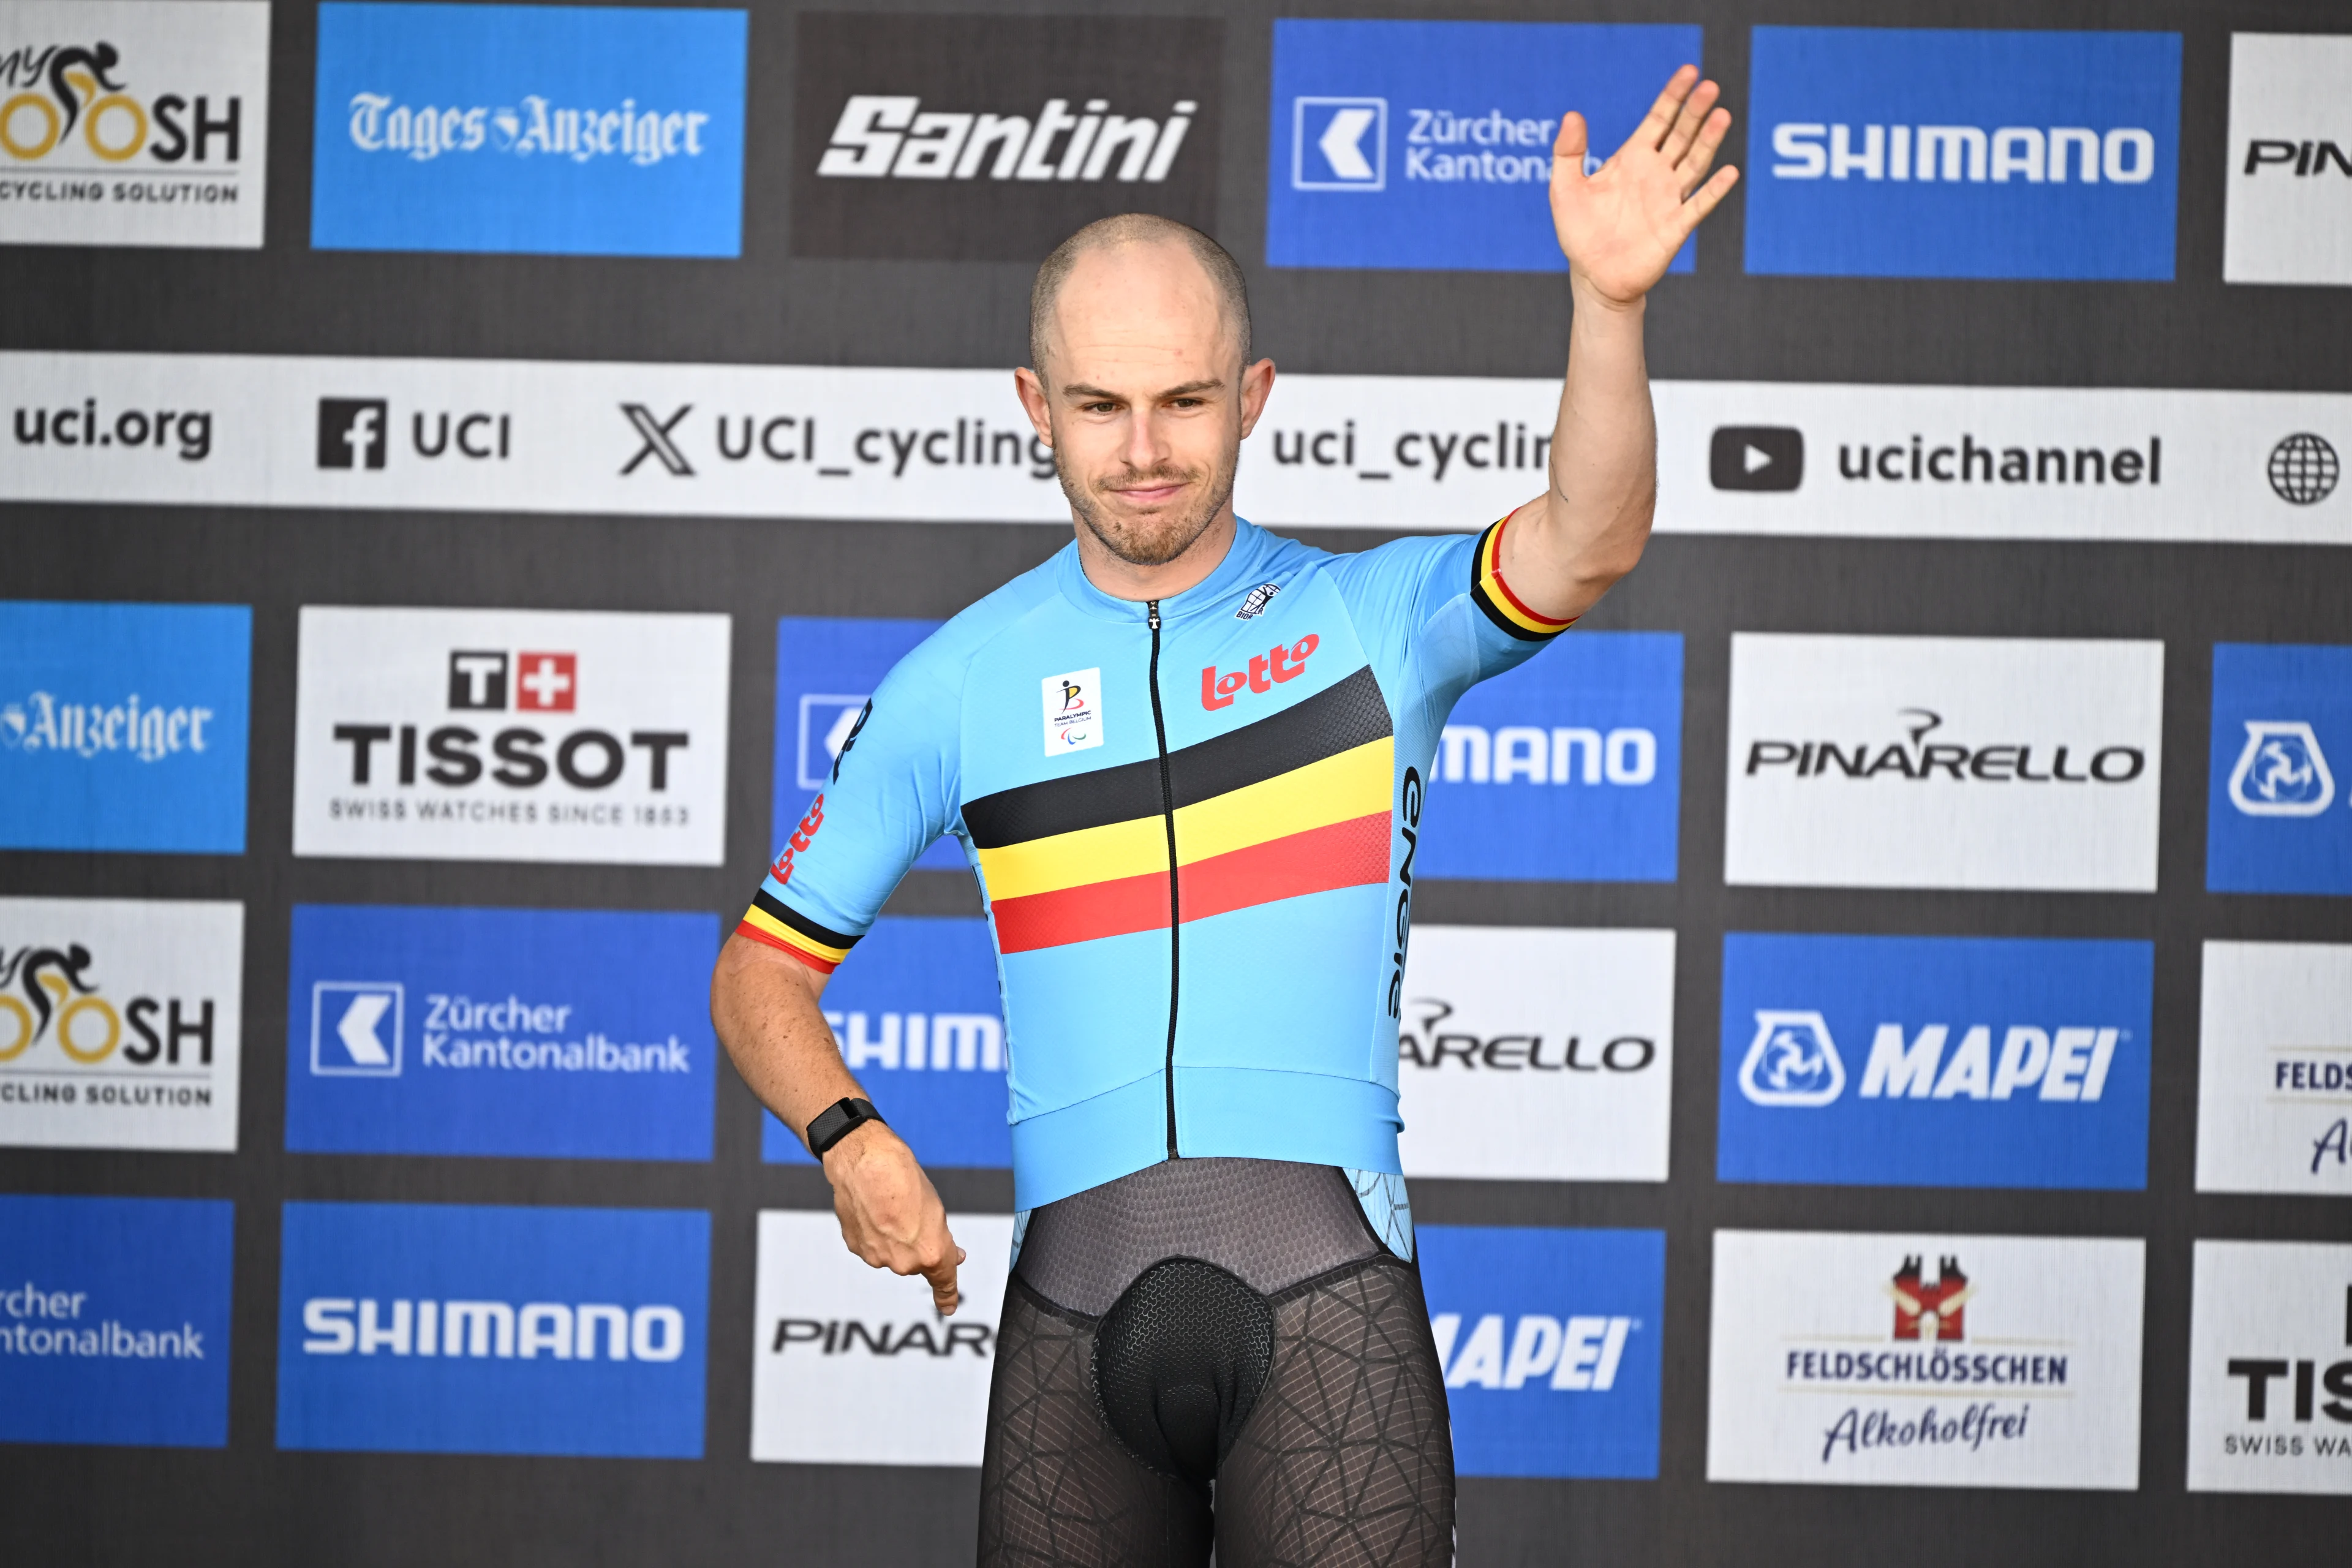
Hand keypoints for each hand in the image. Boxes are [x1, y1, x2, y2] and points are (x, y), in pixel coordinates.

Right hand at [822, 1121, 965, 1313]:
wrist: (865, 1162)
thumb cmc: (903, 1178)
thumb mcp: (935, 1209)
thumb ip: (941, 1239)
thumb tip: (951, 1254)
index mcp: (931, 1253)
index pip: (944, 1281)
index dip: (948, 1296)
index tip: (949, 1307)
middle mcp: (904, 1263)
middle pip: (917, 1261)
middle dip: (917, 1244)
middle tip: (913, 1214)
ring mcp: (878, 1258)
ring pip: (893, 1254)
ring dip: (894, 1237)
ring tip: (890, 1206)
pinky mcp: (857, 1249)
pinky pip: (872, 1246)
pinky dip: (874, 1233)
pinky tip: (872, 1210)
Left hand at [1550, 65, 1737, 306]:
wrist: (1592, 277)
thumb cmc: (1580, 232)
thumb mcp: (1564, 189)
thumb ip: (1567, 152)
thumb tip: (1572, 115)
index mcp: (1633, 159)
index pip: (1659, 119)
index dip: (1673, 96)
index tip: (1690, 72)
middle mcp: (1656, 174)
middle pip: (1681, 135)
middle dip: (1695, 111)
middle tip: (1710, 87)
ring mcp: (1668, 199)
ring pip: (1695, 163)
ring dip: (1708, 141)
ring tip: (1722, 116)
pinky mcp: (1675, 227)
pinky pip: (1698, 205)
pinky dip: (1713, 190)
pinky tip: (1729, 172)